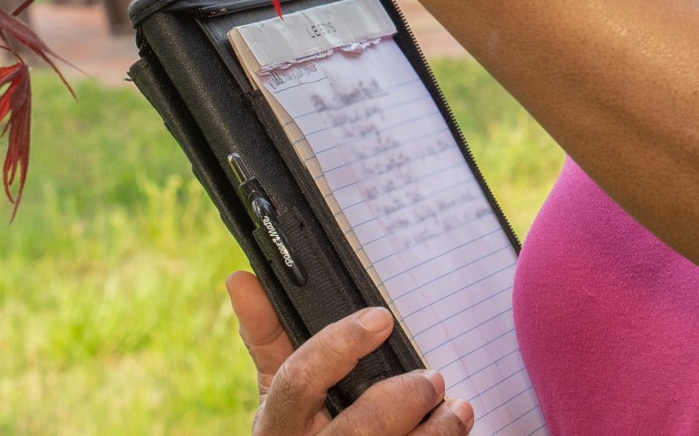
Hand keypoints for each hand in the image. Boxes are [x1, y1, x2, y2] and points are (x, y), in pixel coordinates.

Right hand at [227, 272, 474, 435]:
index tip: (381, 318)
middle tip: (432, 377)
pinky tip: (454, 431)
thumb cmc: (296, 431)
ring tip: (457, 408)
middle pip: (360, 428)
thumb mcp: (277, 395)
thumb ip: (268, 338)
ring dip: (436, 432)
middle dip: (403, 398)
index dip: (339, 345)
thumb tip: (241, 279)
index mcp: (278, 425)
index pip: (298, 381)